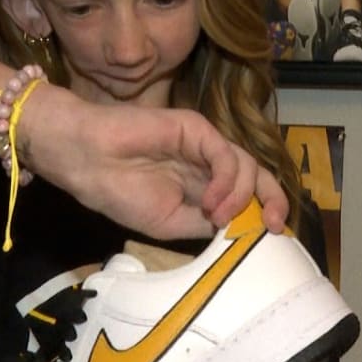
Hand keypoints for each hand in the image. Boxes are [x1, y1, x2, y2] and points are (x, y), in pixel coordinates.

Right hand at [20, 86, 288, 238]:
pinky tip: (211, 200)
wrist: (86, 161)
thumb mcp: (170, 224)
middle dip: (273, 199)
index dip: (266, 210)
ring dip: (239, 196)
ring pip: (246, 165)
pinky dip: (227, 179)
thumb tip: (241, 228)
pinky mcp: (196, 129)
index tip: (275, 232)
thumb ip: (206, 223)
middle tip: (274, 224)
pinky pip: (226, 153)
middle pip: (257, 176)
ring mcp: (203, 145)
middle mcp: (208, 164)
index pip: (247, 195)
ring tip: (215, 214)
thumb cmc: (119, 193)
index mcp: (202, 186)